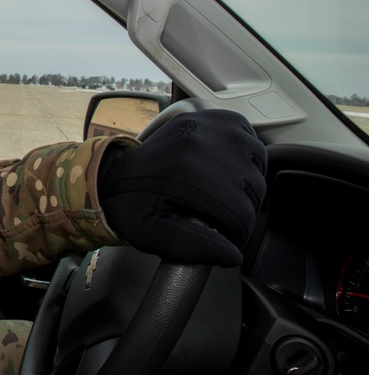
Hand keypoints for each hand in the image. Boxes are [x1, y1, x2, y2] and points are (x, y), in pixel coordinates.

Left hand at [98, 109, 266, 266]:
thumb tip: (233, 255)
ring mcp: (213, 127)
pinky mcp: (218, 119)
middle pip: (252, 193)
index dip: (232, 234)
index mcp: (189, 174)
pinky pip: (253, 146)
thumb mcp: (151, 233)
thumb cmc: (133, 206)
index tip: (217, 234)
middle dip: (236, 211)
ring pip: (257, 171)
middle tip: (209, 212)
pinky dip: (246, 162)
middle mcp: (204, 145)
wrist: (116, 174)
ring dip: (244, 188)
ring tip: (214, 193)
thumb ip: (192, 247)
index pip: (240, 216)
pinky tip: (223, 172)